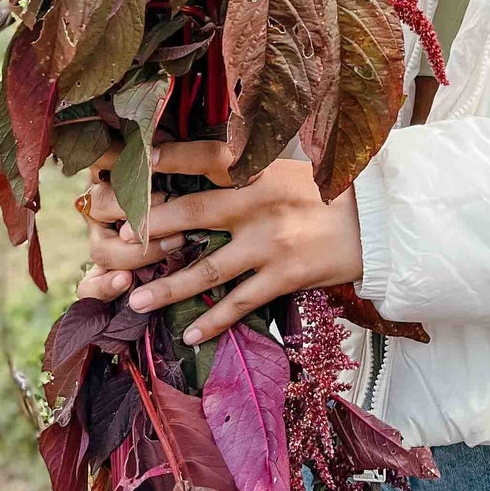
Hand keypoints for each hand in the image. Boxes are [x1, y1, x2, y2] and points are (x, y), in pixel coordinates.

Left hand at [80, 138, 363, 345]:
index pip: (204, 157)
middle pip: (192, 212)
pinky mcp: (284, 277)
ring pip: (208, 269)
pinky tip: (188, 333)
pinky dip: (213, 321)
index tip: (132, 160)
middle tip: (113, 233)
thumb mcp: (284, 167)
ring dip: (167, 286)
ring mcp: (270, 244)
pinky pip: (240, 303)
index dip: (167, 157)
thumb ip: (245, 169)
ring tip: (133, 300)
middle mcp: (259, 203)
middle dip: (148, 223)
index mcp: (259, 169)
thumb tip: (197, 168)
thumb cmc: (325, 191)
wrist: (377, 222)